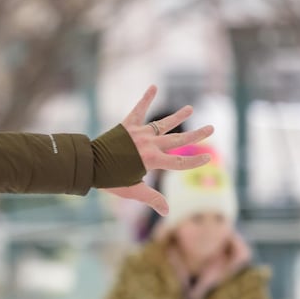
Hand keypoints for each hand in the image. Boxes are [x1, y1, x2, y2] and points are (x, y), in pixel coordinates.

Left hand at [100, 86, 216, 215]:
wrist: (88, 165)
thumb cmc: (109, 180)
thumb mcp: (132, 191)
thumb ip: (152, 198)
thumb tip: (167, 212)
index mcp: (152, 161)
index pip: (179, 163)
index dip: (195, 161)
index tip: (208, 157)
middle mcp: (149, 145)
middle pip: (178, 140)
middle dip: (196, 135)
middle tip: (211, 128)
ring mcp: (139, 134)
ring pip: (163, 124)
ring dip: (178, 117)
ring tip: (190, 109)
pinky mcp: (127, 125)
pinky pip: (139, 110)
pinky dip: (146, 98)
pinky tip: (153, 86)